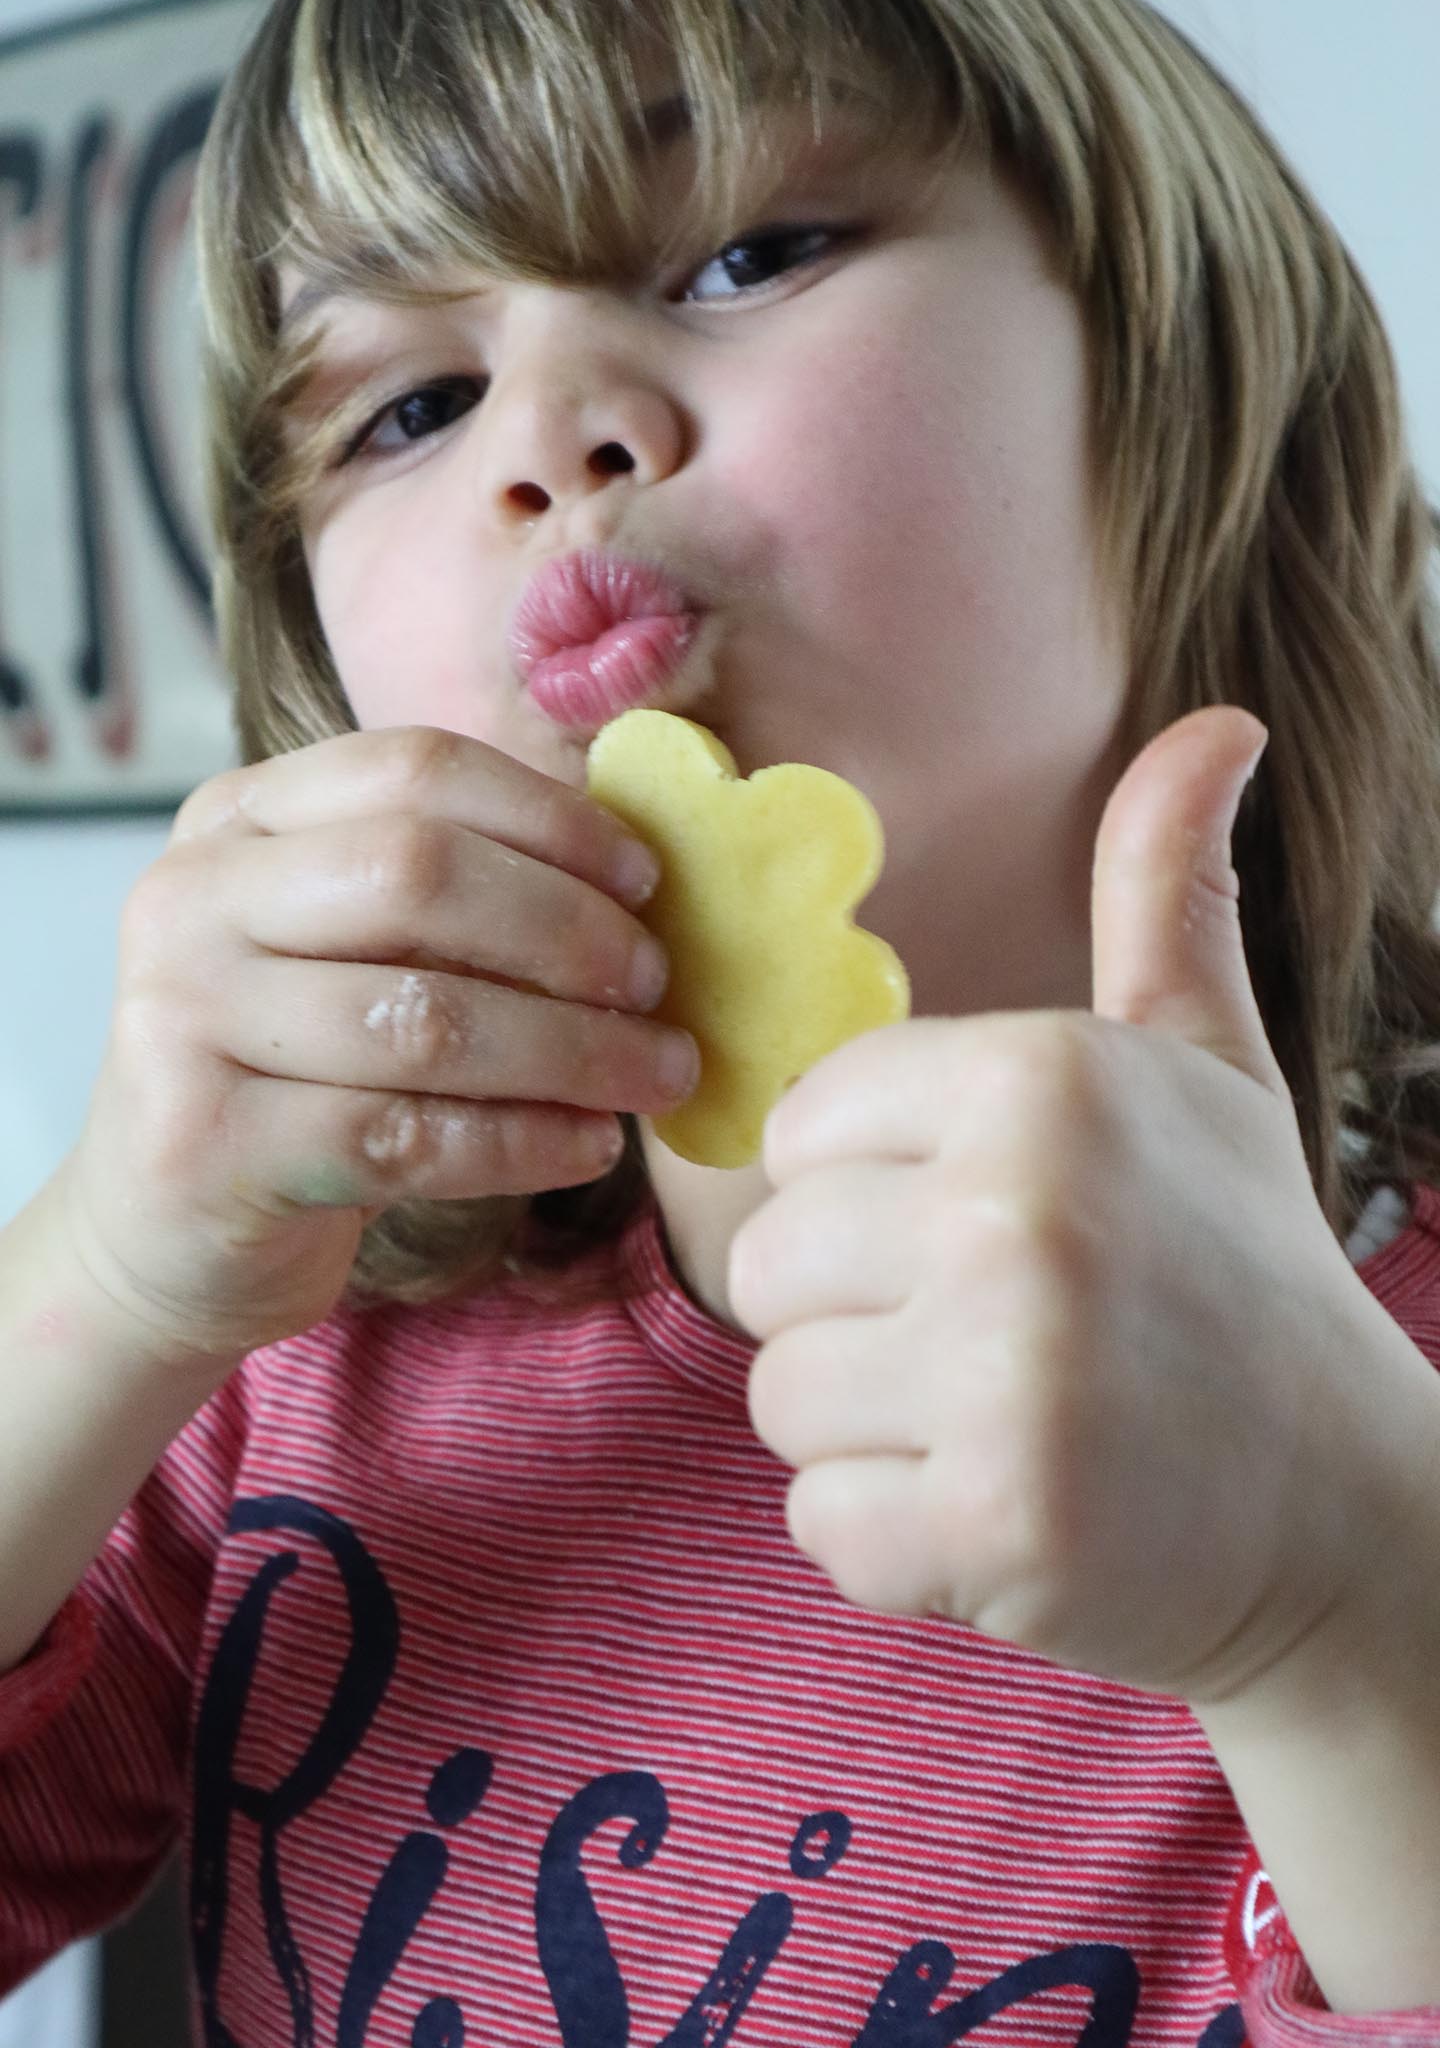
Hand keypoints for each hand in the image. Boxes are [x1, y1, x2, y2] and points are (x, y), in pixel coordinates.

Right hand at [61, 727, 698, 1364]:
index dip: (549, 817)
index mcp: (234, 819)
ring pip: (426, 1019)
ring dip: (575, 1050)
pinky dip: (524, 1142)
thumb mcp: (344, 950)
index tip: (646, 880)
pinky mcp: (208, 1145)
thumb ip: (452, 894)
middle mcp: (189, 900)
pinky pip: (407, 1136)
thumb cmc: (295, 1073)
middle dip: (570, 931)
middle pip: (420, 874)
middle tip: (658, 986)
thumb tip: (641, 875)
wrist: (162, 1231)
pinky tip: (591, 1146)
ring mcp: (184, 1020)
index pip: (412, 768)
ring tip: (659, 1075)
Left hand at [731, 706, 1427, 1702]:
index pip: (800, 1129)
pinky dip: (899, 1544)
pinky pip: (823, 1525)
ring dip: (874, 1432)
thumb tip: (1216, 721)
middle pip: (769, 1264)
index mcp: (1039, 1075)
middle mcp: (1016, 1206)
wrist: (1352, 1509)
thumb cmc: (1243, 1270)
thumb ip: (1165, 896)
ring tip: (1007, 1423)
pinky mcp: (999, 1525)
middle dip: (859, 1319)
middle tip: (999, 1345)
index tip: (981, 1235)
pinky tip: (1012, 1515)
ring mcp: (1008, 1374)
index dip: (869, 1196)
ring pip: (781, 1396)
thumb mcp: (1208, 1067)